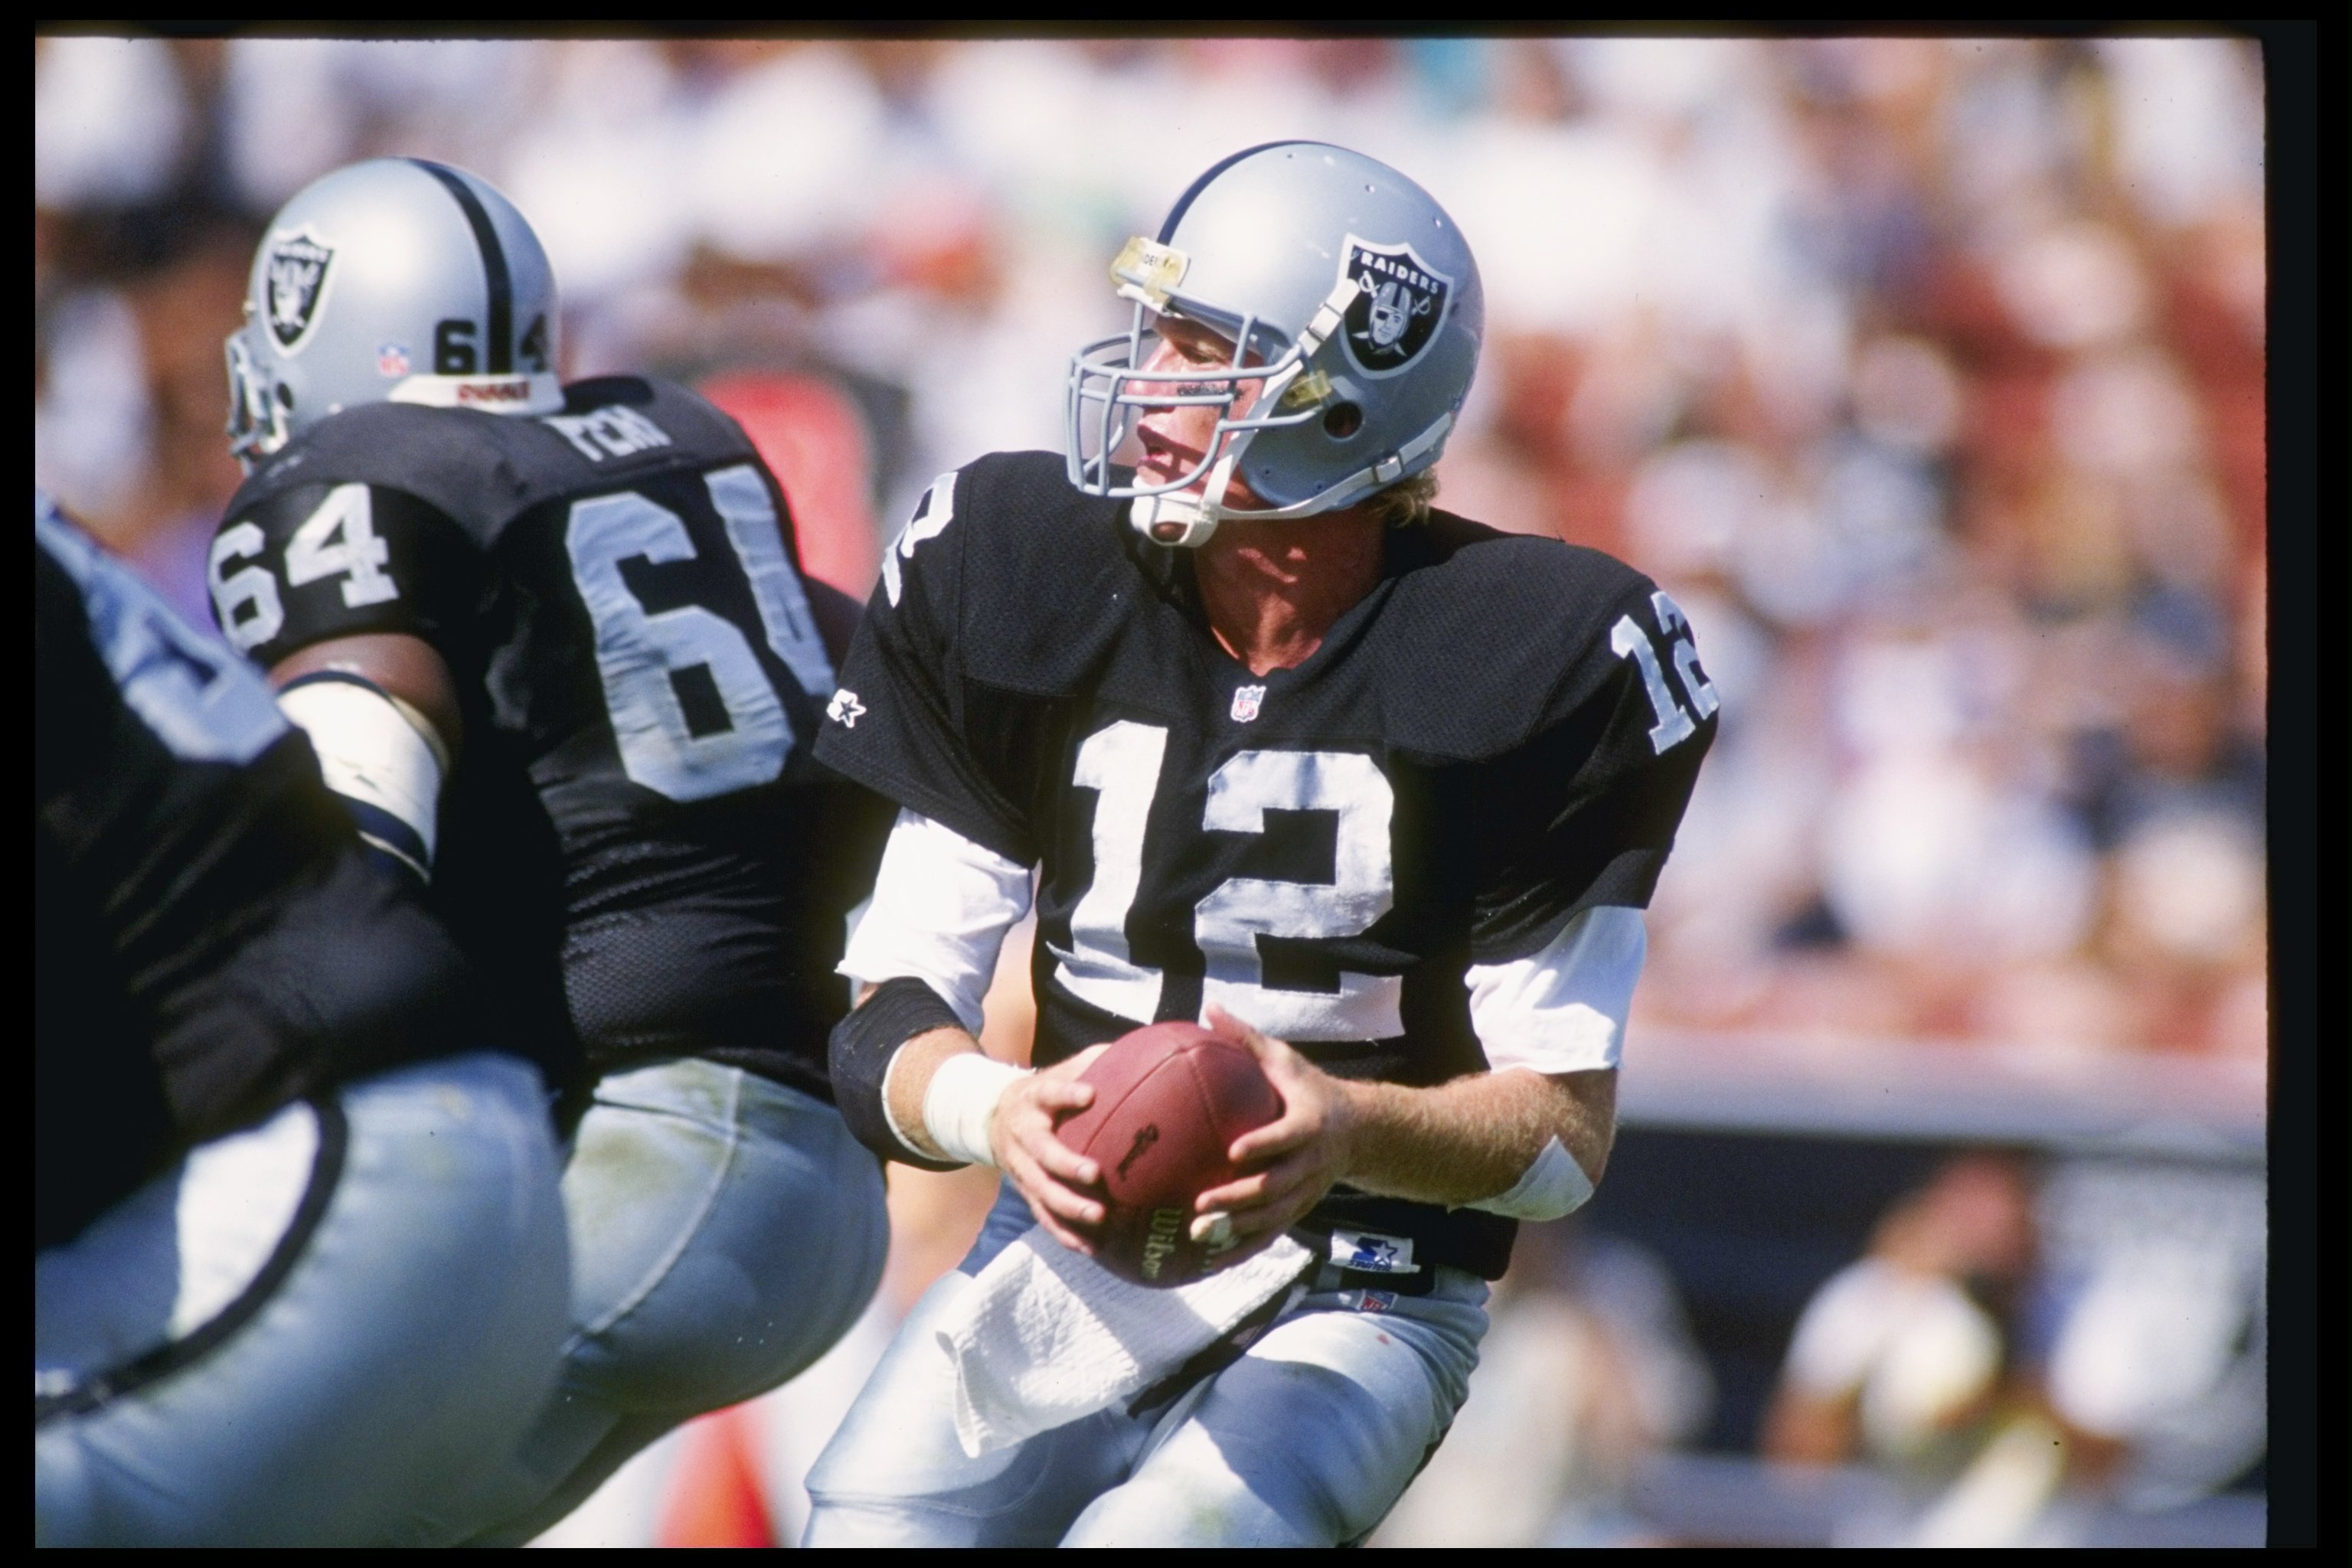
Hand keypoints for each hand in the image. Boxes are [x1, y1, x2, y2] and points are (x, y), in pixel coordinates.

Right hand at [991, 1043, 1110, 1253]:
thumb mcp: (1059, 1071)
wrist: (993, 1118)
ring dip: (1068, 1208)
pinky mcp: (1025, 1191)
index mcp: (1034, 1099)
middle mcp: (1023, 1135)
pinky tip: (1090, 1247)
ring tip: (1099, 1219)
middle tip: (1095, 1175)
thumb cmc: (1044, 1093)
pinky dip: (1064, 1233)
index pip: (1049, 1091)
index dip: (1066, 1094)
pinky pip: (1043, 1215)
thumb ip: (1095, 1061)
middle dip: (1066, 1165)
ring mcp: (1021, 1167)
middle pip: (1041, 1153)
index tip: (1089, 1094)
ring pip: (1040, 1191)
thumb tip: (1146, 1047)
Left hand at [1193, 1007, 1359, 1262]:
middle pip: (1276, 1187)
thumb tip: (1208, 1007)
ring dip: (1237, 1229)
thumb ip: (1247, 1039)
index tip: (1233, 1150)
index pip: (1286, 1137)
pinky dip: (1243, 1249)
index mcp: (1308, 1124)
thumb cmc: (1309, 1090)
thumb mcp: (1285, 1061)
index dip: (1264, 1145)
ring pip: (1272, 1217)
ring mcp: (1306, 1192)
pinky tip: (1210, 1260)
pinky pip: (1271, 1234)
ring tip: (1198, 1234)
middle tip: (1201, 1202)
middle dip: (1239, 1198)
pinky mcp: (1299, 1210)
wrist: (1357, 1131)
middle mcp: (1310, 1163)